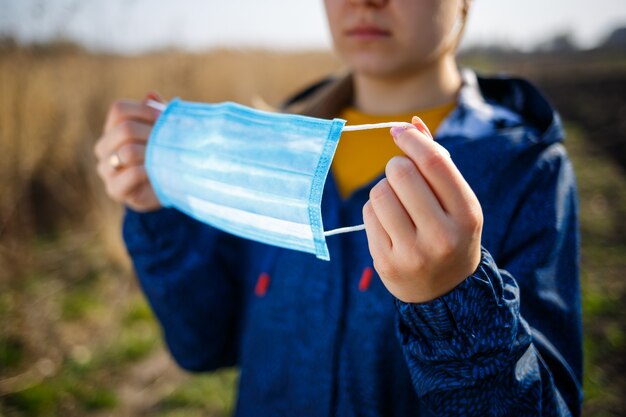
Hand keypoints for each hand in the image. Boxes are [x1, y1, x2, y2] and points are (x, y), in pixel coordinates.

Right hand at [94, 92, 162, 211]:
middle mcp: (103, 148)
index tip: (165, 118)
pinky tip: (161, 172)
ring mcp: (106, 169)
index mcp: (112, 129)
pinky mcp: (114, 189)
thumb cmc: (163, 157)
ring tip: (167, 157)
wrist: (164, 190)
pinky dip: (150, 170)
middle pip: (124, 129)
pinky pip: (132, 173)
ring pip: (127, 151)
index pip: (119, 110)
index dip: (144, 110)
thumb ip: (157, 114)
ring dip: (152, 153)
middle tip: (171, 141)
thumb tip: (151, 95)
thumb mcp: (163, 134)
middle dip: (152, 133)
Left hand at [363, 117, 482, 303]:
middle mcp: (442, 236)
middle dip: (396, 166)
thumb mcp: (457, 202)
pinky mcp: (387, 264)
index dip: (412, 140)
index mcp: (467, 214)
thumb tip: (412, 123)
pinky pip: (367, 215)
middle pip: (401, 174)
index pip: (434, 163)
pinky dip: (374, 211)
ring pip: (379, 193)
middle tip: (401, 175)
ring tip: (397, 204)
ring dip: (384, 189)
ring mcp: (413, 253)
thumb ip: (438, 163)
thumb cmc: (451, 233)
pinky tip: (389, 224)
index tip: (399, 132)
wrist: (447, 292)